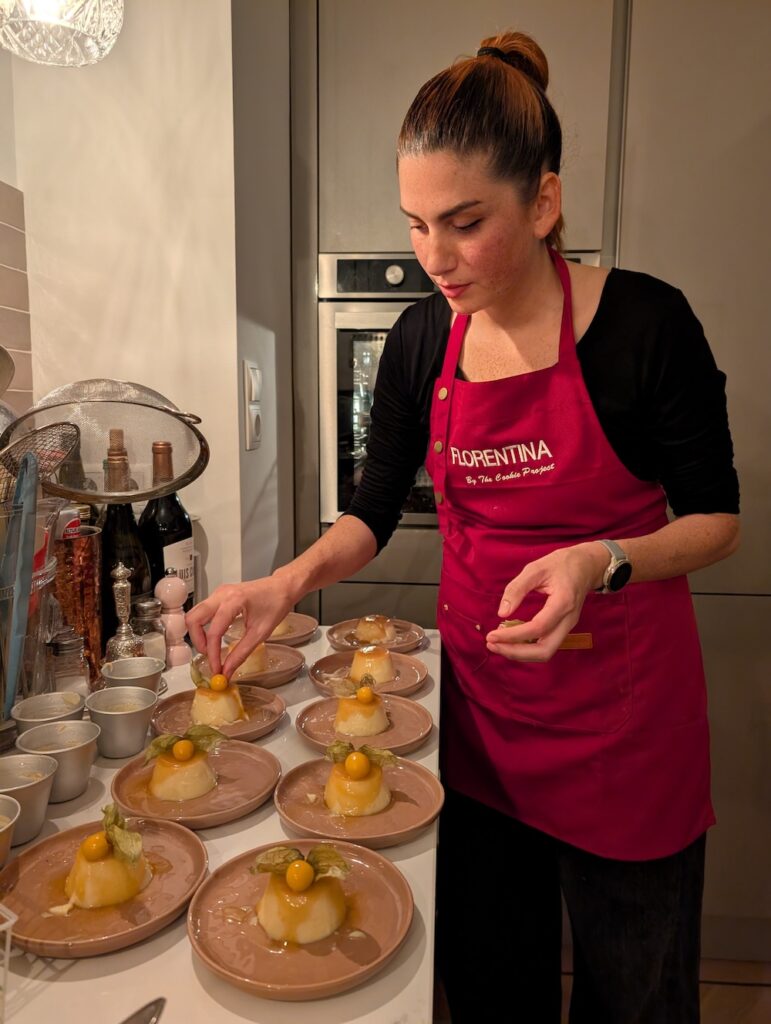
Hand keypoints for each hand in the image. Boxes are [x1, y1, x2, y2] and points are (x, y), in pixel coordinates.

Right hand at [185, 575, 294, 676]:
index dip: (213, 654)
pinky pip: (203, 611)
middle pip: (193, 619)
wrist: (282, 587)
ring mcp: (219, 593)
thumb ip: (241, 653)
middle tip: (209, 657)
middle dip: (198, 642)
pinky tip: (215, 637)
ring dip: (198, 634)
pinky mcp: (219, 595)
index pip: (214, 632)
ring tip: (211, 648)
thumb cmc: (276, 603)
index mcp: (234, 601)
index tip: (216, 668)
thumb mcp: (260, 633)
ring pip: (195, 614)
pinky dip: (204, 627)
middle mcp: (222, 594)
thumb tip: (227, 669)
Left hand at [485, 542, 607, 661]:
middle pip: (544, 650)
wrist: (587, 566)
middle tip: (492, 645)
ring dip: (520, 653)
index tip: (491, 635)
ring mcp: (568, 626)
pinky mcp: (563, 628)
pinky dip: (527, 648)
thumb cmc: (561, 564)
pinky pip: (545, 645)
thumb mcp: (536, 568)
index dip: (513, 635)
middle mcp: (568, 620)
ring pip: (545, 652)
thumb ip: (517, 588)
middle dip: (516, 652)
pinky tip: (510, 640)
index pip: (538, 628)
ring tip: (497, 645)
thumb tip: (502, 612)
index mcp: (563, 602)